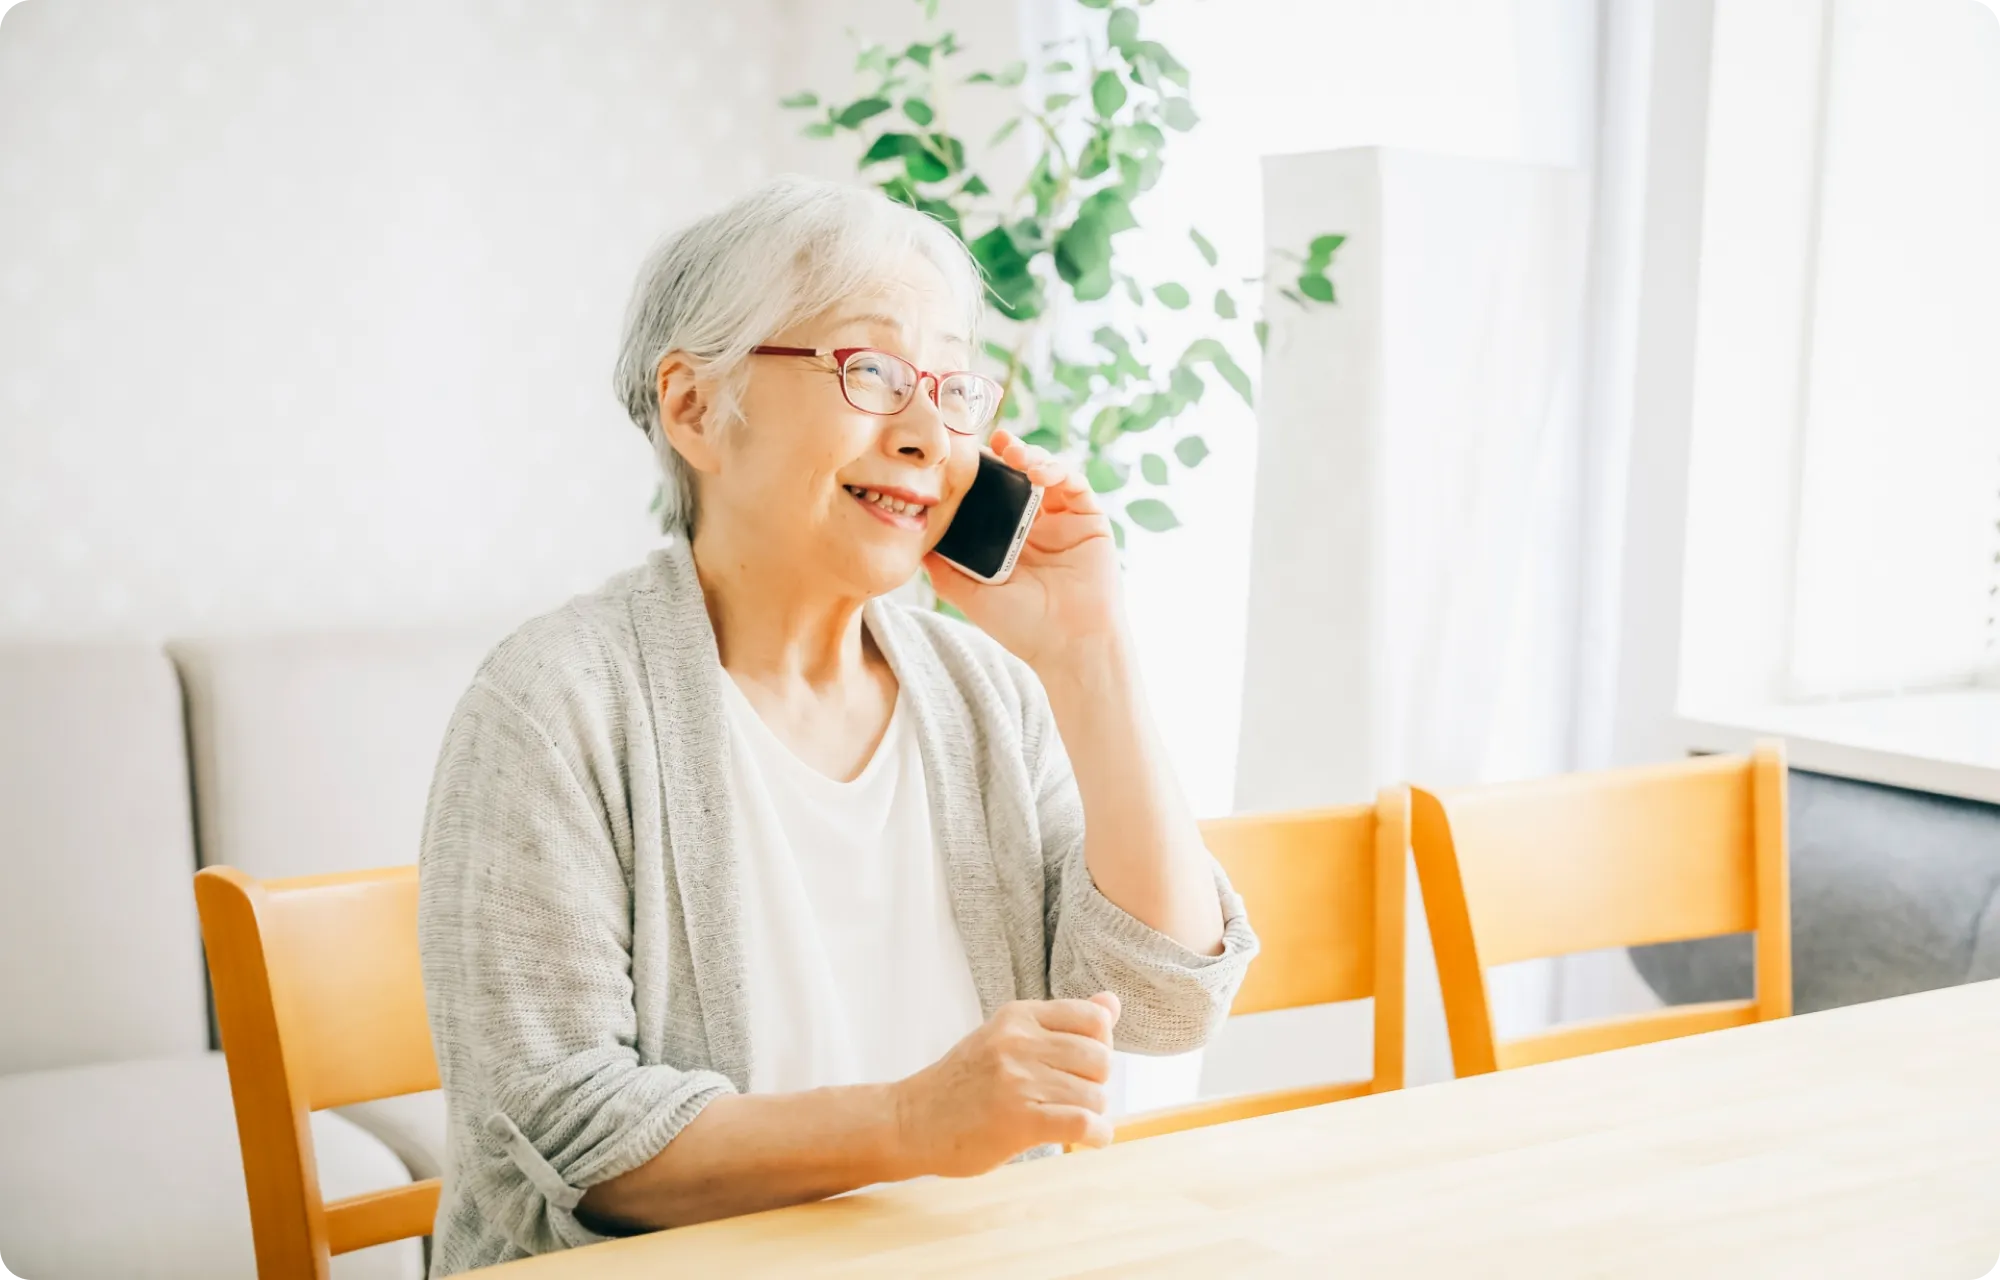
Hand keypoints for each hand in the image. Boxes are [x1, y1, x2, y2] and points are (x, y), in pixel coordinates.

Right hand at [890, 992, 1120, 1176]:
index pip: (1094, 1020)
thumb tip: (1113, 1002)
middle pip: (1100, 1059)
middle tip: (1072, 1098)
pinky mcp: (1019, 1120)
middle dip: (1096, 1083)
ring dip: (1093, 1114)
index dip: (1099, 1046)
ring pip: (1095, 1095)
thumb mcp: (1006, 1037)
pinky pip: (1082, 1123)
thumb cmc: (963, 1083)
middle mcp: (1018, 1042)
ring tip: (1070, 1120)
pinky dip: (1096, 1134)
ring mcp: (1017, 1081)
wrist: (910, 1121)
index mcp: (1017, 1016)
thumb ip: (1061, 1022)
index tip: (1080, 1067)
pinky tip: (1088, 1138)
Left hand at [925, 429, 1124, 674]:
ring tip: (1013, 454)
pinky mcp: (1089, 519)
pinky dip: (1058, 469)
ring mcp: (1063, 520)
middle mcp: (1035, 524)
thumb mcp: (970, 594)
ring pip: (1046, 472)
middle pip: (1018, 476)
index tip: (958, 455)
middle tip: (987, 439)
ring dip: (1030, 456)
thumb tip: (913, 540)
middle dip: (1003, 454)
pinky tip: (1039, 472)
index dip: (978, 473)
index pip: (991, 494)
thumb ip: (943, 567)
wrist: (1067, 645)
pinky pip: (1075, 483)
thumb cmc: (1022, 627)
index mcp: (1007, 538)